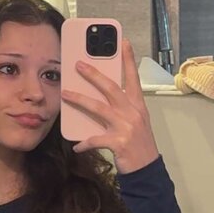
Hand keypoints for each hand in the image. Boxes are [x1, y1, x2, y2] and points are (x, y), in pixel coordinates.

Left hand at [61, 38, 159, 174]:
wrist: (147, 170)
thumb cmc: (139, 144)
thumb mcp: (135, 122)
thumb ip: (121, 109)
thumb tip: (98, 99)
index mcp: (138, 106)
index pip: (133, 78)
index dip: (128, 59)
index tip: (123, 42)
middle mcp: (133, 112)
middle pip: (111, 87)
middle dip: (93, 74)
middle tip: (78, 64)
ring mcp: (126, 126)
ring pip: (98, 108)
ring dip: (79, 100)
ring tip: (65, 94)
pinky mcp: (119, 142)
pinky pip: (96, 139)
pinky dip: (84, 143)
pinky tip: (76, 146)